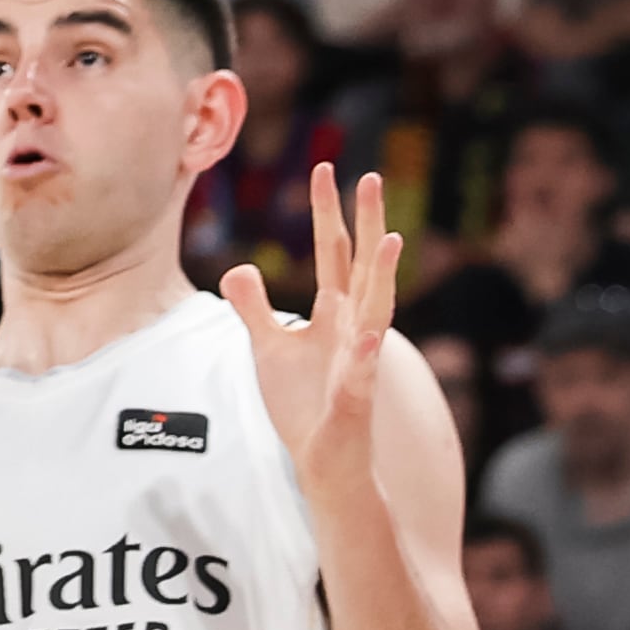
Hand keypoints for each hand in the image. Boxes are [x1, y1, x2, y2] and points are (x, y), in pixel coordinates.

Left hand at [225, 166, 400, 492]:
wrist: (325, 462)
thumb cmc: (303, 403)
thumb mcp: (268, 348)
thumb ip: (254, 307)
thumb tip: (239, 268)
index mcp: (332, 315)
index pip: (332, 253)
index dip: (327, 212)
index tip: (324, 168)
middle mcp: (351, 331)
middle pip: (358, 268)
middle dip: (365, 224)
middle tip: (371, 176)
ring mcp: (357, 363)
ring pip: (375, 312)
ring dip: (382, 277)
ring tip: (390, 239)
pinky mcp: (352, 402)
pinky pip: (361, 377)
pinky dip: (365, 357)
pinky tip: (369, 335)